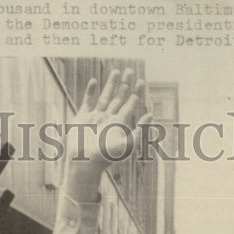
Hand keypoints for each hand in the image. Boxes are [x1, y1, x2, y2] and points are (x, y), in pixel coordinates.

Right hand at [64, 69, 151, 191]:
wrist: (83, 163)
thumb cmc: (105, 157)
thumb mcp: (126, 145)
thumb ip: (139, 131)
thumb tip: (151, 115)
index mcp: (119, 124)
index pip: (131, 105)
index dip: (137, 93)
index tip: (142, 81)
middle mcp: (109, 119)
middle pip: (119, 98)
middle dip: (125, 85)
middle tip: (131, 70)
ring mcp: (95, 118)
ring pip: (105, 97)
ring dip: (110, 84)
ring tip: (116, 71)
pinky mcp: (82, 118)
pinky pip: (87, 101)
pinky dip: (90, 91)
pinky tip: (94, 81)